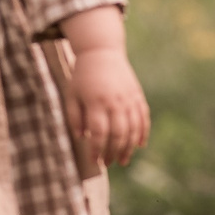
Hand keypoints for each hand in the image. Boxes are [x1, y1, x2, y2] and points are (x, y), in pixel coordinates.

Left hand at [65, 48, 150, 167]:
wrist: (101, 51)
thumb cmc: (82, 76)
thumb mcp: (71, 95)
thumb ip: (74, 118)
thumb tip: (82, 138)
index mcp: (96, 102)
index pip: (98, 133)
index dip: (96, 150)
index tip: (94, 161)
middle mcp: (114, 101)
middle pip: (118, 134)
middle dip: (113, 152)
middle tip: (108, 163)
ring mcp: (128, 98)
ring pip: (133, 129)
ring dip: (129, 147)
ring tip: (123, 160)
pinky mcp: (137, 95)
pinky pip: (143, 117)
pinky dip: (143, 132)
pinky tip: (140, 145)